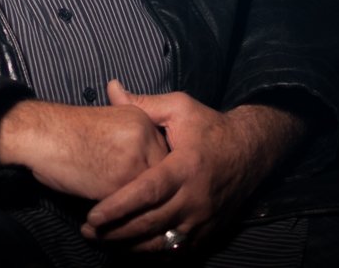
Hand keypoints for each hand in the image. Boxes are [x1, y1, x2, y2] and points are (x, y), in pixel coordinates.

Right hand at [0, 96, 168, 200]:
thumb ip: (133, 136)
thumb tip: (151, 163)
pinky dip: (121, 214)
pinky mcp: (118, 183)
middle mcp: (144, 137)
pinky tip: (108, 213)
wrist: (42, 133)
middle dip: (151, 192)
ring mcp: (134, 160)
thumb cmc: (68, 130)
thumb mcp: (109, 120)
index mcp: (142, 119)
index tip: (146, 184)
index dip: (156, 173)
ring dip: (138, 206)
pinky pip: (130, 206)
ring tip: (126, 213)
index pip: (164, 155)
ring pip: (148, 193)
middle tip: (142, 204)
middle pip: (162, 175)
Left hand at [83, 81, 303, 251]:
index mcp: (185, 166)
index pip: (147, 192)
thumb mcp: (179, 108)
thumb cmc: (209, 127)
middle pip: (150, 223)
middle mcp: (195, 197)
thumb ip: (143, 104)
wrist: (251, 150)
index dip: (118, 206)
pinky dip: (154, 255)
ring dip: (130, 247)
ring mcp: (204, 218)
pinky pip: (179, 252)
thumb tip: (111, 88)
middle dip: (116, 231)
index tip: (93, 215)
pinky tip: (132, 249)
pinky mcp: (209, 231)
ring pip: (163, 243)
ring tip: (102, 242)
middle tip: (88, 231)